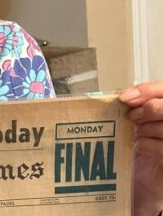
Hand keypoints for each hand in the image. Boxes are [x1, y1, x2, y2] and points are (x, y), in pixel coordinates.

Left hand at [120, 81, 162, 215]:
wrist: (136, 184)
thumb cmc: (134, 151)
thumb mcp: (132, 125)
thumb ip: (134, 107)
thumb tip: (124, 95)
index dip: (148, 90)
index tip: (125, 97)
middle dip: (149, 109)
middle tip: (132, 117)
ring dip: (146, 129)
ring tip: (136, 135)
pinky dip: (148, 145)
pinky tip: (139, 148)